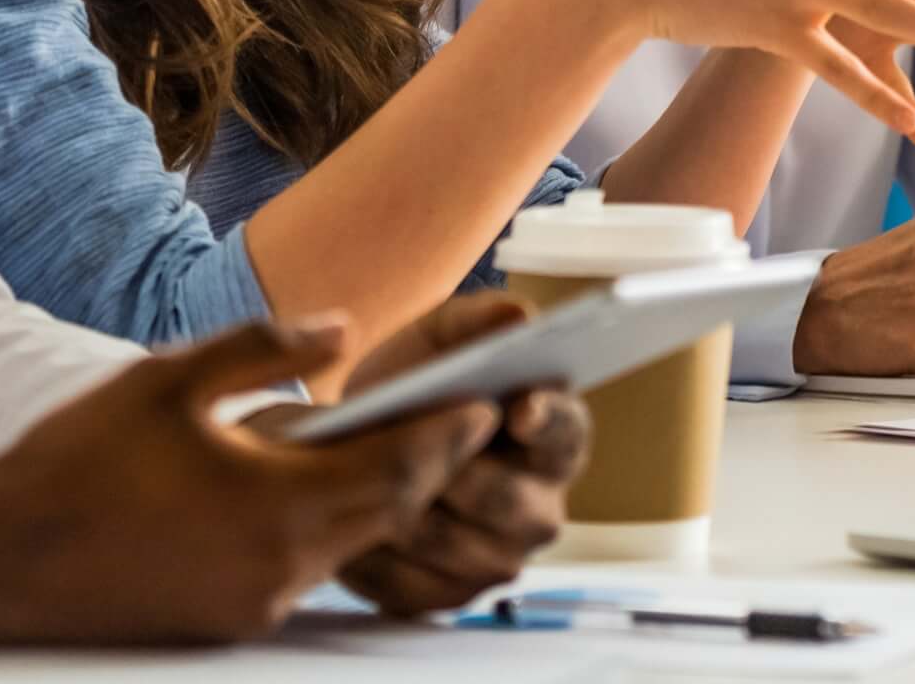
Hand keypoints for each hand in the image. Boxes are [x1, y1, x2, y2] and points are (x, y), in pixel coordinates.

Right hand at [0, 316, 497, 646]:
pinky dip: (330, 529)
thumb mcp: (170, 378)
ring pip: (350, 546)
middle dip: (432, 464)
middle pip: (389, 514)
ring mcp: (255, 604)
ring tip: (405, 448)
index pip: (396, 468)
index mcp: (273, 503)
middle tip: (470, 421)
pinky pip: (307, 571)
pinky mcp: (230, 623)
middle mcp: (279, 567)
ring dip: (382, 499)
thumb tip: (339, 328)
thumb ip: (263, 347)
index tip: (487, 398)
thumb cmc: (76, 460)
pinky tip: (321, 493)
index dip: (448, 432)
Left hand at [329, 294, 589, 613]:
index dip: (545, 421)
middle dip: (457, 472)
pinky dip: (376, 555)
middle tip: (408, 445)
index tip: (516, 407)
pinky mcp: (446, 597)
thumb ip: (477, 321)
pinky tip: (348, 522)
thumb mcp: (437, 340)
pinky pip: (412, 586)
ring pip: (454, 546)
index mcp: (554, 438)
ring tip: (363, 478)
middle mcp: (540, 508)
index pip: (566, 432)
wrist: (359, 441)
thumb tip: (519, 317)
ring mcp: (496, 560)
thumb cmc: (413, 384)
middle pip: (510, 503)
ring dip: (407, 511)